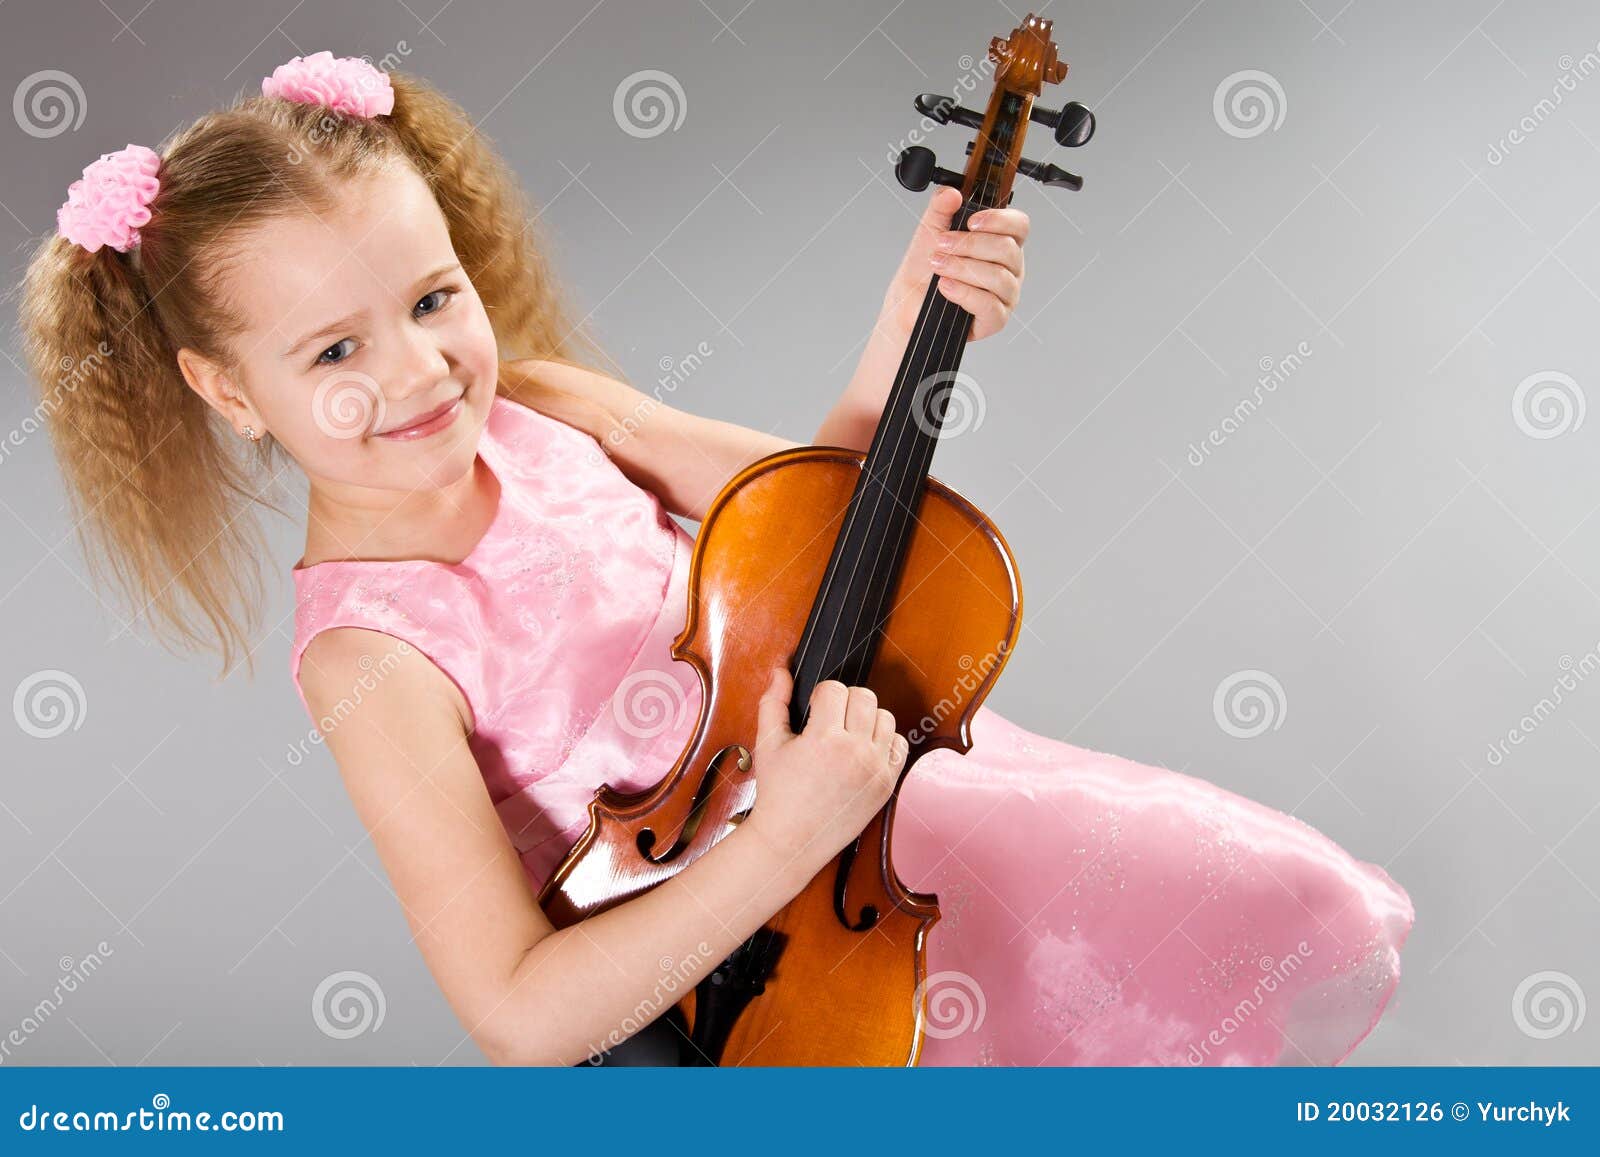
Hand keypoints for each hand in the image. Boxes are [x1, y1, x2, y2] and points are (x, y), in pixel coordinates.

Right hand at [742, 666, 906, 870]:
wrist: (792, 840)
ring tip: (847, 734)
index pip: (835, 689)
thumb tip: (781, 671)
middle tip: (830, 720)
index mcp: (824, 740)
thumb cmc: (777, 794)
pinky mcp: (887, 784)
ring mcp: (876, 769)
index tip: (813, 710)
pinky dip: (884, 742)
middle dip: (845, 702)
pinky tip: (863, 750)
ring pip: (886, 717)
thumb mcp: (768, 744)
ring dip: (866, 719)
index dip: (821, 695)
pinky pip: (899, 745)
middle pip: (865, 697)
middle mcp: (856, 752)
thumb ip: (773, 702)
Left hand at [880, 185, 1029, 341]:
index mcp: (1002, 243)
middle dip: (969, 245)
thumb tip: (951, 193)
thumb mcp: (930, 232)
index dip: (999, 220)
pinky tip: (946, 286)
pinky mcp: (995, 320)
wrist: (908, 303)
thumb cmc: (925, 270)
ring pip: (998, 277)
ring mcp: (1006, 295)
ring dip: (962, 268)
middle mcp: (1010, 269)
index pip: (1020, 225)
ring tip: (938, 266)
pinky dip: (964, 293)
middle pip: (1008, 249)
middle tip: (942, 245)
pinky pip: (989, 305)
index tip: (972, 221)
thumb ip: (940, 208)